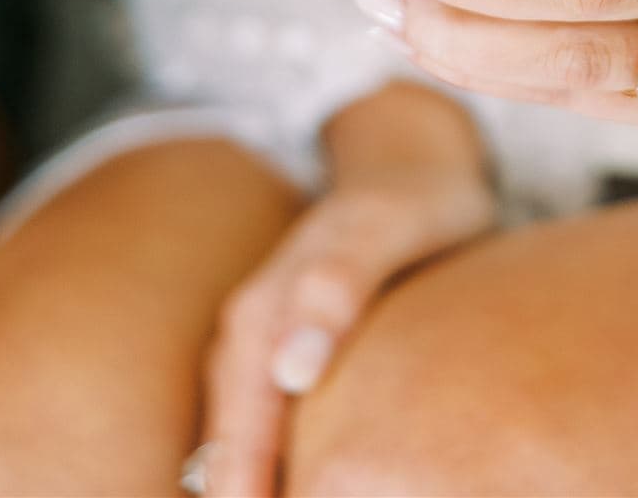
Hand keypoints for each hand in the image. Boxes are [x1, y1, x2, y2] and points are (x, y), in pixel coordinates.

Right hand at [194, 85, 494, 497]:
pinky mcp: (285, 362)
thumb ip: (337, 284)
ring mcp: (259, 352)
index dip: (249, 496)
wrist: (414, 171)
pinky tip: (301, 491)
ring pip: (235, 450)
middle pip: (223, 460)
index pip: (236, 444)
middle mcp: (243, 341)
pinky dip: (270, 473)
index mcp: (255, 318)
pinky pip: (262, 433)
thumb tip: (288, 371)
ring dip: (253, 488)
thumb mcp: (383, 228)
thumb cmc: (409, 203)